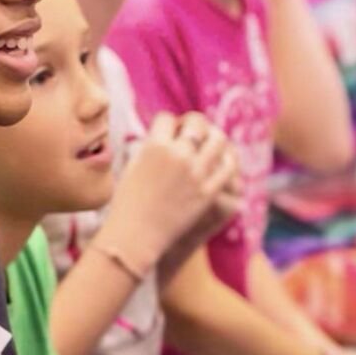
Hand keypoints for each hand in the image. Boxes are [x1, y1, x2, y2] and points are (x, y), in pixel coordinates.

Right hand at [96, 112, 238, 276]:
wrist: (135, 236)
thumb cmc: (127, 202)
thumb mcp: (133, 165)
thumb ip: (151, 145)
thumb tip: (167, 133)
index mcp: (154, 146)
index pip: (167, 118)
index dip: (166, 124)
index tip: (166, 132)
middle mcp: (178, 156)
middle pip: (196, 122)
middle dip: (193, 124)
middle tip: (191, 133)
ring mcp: (196, 174)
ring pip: (218, 140)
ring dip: (213, 137)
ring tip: (208, 143)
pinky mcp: (208, 192)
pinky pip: (228, 167)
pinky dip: (226, 160)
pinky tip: (219, 162)